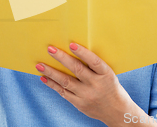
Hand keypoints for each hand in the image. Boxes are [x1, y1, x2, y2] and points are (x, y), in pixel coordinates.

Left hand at [35, 43, 156, 126]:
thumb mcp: (109, 74)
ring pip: (66, 82)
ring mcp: (87, 95)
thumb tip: (74, 50)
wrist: (117, 111)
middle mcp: (96, 85)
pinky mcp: (79, 104)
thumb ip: (95, 66)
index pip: (94, 61)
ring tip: (39, 65)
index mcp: (106, 74)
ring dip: (51, 72)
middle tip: (50, 49)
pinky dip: (52, 84)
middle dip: (62, 58)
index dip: (83, 53)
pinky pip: (63, 92)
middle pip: (77, 70)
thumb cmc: (111, 87)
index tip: (71, 44)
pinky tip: (44, 77)